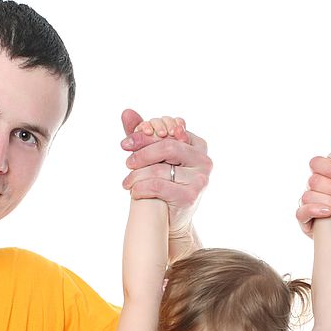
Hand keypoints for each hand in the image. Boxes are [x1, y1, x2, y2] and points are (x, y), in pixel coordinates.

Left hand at [120, 109, 211, 236]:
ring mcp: (200, 178)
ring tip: (126, 182)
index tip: (126, 143)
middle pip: (167, 146)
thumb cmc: (165, 183)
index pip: (170, 131)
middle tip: (126, 162)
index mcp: (198, 144)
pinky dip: (141, 188)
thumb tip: (126, 111)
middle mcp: (204, 160)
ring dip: (136, 175)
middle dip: (142, 153)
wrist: (172, 218)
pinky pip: (158, 186)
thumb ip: (143, 134)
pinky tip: (134, 192)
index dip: (146, 135)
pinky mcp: (191, 196)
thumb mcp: (155, 157)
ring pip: (159, 168)